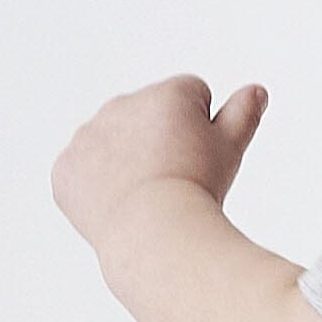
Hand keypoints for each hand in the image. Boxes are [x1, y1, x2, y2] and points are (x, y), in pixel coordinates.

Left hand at [51, 76, 268, 247]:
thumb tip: (255, 91)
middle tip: (176, 178)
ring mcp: (88, 135)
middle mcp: (121, 104)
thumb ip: (243, 113)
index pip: (192, 94)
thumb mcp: (231, 148)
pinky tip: (121, 204)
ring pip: (114, 141)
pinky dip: (99, 185)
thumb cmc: (197, 189)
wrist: (153, 231)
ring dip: (128, 159)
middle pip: (149, 116)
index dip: (203, 127)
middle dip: (161, 139)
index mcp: (165, 93)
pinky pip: (84, 170)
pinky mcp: (66, 167)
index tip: (200, 157)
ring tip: (148, 194)